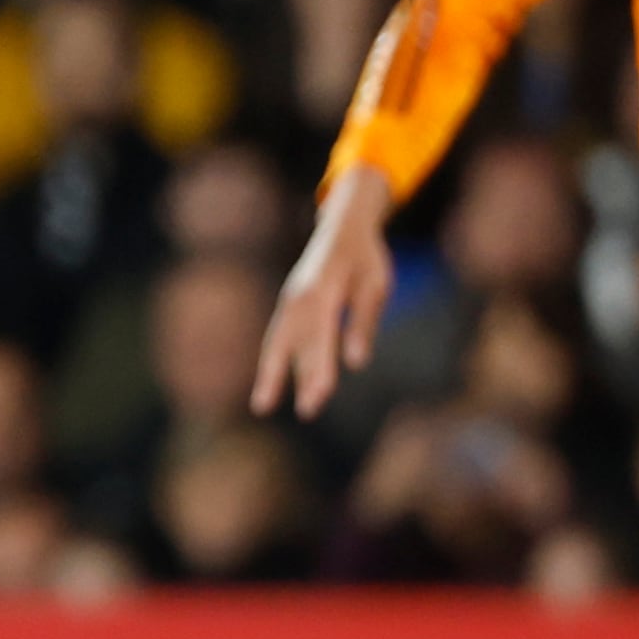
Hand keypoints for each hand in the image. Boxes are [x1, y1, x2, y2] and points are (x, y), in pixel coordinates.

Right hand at [250, 164, 396, 421]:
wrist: (343, 225)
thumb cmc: (365, 257)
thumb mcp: (375, 286)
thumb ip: (364, 322)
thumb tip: (356, 363)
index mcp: (323, 291)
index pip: (321, 338)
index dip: (321, 368)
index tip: (321, 396)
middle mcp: (300, 298)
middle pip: (296, 345)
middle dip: (301, 379)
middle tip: (308, 412)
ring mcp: (290, 300)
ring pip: (279, 342)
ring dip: (272, 373)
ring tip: (263, 405)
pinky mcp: (289, 304)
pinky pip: (277, 335)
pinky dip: (272, 358)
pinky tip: (271, 380)